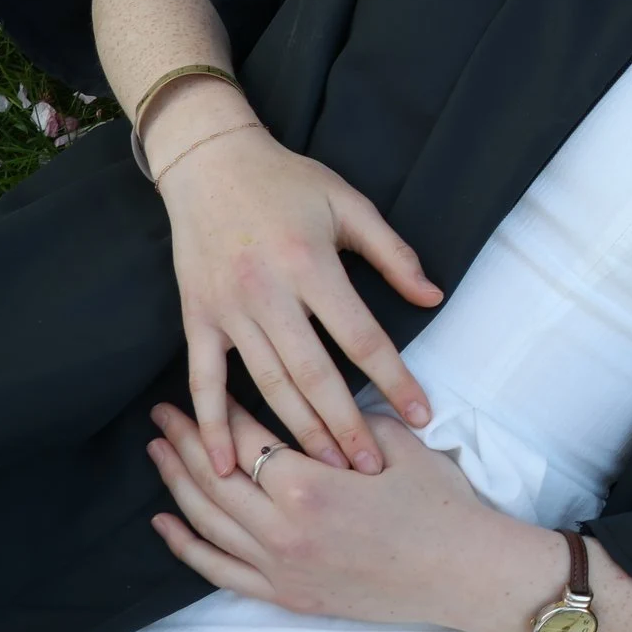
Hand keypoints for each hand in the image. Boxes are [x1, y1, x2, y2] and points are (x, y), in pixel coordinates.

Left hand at [147, 403, 557, 631]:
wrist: (463, 570)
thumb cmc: (439, 503)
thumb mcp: (398, 445)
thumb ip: (347, 421)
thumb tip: (316, 400)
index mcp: (309, 486)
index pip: (245, 441)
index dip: (218, 413)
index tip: (195, 390)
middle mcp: (281, 530)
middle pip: (215, 479)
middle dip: (184, 442)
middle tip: (161, 416)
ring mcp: (279, 567)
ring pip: (209, 522)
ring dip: (177, 485)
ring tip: (158, 454)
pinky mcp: (286, 594)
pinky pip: (220, 571)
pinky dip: (188, 546)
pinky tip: (166, 523)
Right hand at [155, 100, 441, 477]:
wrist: (209, 162)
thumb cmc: (288, 182)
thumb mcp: (349, 204)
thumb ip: (393, 253)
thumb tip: (434, 298)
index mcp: (311, 265)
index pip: (361, 336)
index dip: (394, 378)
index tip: (422, 413)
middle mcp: (267, 292)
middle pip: (313, 374)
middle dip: (346, 425)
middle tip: (372, 468)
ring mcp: (227, 309)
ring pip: (265, 384)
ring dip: (296, 432)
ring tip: (327, 470)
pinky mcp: (196, 318)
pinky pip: (204, 380)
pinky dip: (211, 424)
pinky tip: (223, 465)